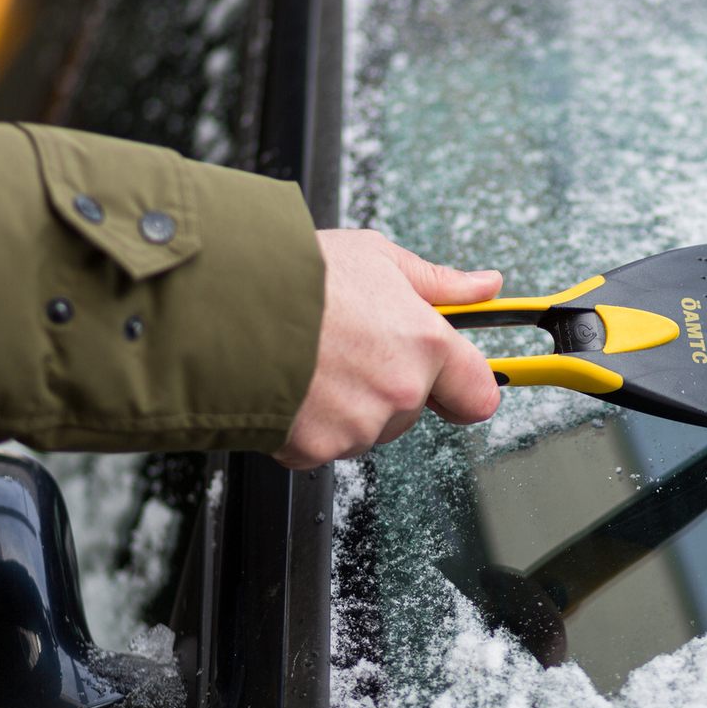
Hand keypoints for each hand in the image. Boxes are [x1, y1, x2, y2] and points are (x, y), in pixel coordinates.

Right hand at [274, 229, 501, 469]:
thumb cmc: (297, 274)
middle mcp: (400, 392)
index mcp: (427, 345)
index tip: (455, 381)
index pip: (479, 395)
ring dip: (348, 405)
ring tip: (315, 359)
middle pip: (413, 408)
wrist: (221, 301)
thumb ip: (439, 283)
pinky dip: (308, 423)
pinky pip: (324, 444)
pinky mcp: (315, 449)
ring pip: (368, 427)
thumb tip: (485, 286)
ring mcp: (358, 426)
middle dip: (390, 385)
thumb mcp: (378, 258)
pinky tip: (294, 383)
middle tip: (351, 346)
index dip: (466, 387)